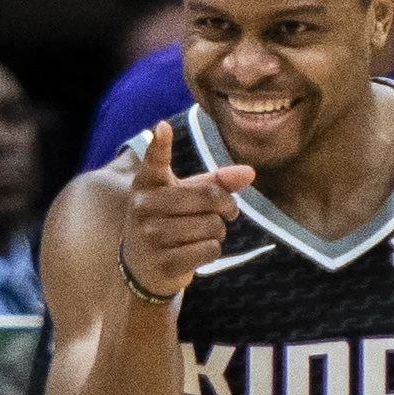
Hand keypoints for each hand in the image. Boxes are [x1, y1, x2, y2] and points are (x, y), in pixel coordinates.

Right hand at [122, 120, 252, 300]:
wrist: (143, 267)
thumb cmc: (170, 221)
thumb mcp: (185, 197)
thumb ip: (215, 182)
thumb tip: (250, 173)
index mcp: (147, 184)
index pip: (154, 161)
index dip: (160, 144)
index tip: (163, 127)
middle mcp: (143, 206)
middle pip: (209, 198)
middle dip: (226, 207)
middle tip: (225, 213)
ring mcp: (150, 235)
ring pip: (213, 226)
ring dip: (218, 231)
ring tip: (200, 234)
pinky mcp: (163, 262)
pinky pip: (210, 249)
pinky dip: (212, 250)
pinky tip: (195, 251)